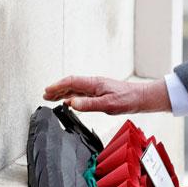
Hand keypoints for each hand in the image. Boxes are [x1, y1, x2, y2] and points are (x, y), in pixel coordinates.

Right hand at [42, 75, 169, 114]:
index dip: (57, 86)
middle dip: (57, 89)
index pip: (71, 81)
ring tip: (52, 98)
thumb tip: (71, 103)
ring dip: (63, 92)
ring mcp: (97, 88)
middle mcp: (94, 84)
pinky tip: (70, 102)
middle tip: (45, 95)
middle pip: (71, 84)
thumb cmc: (128, 100)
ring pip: (76, 89)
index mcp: (94, 84)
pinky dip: (73, 96)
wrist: (142, 98)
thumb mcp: (108, 105)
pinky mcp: (101, 93)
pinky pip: (82, 93)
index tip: (47, 91)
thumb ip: (89, 104)